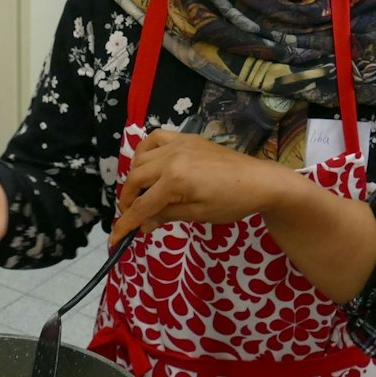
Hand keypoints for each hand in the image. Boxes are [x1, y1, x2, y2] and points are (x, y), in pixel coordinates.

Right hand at [109, 130, 294, 243]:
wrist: (260, 180)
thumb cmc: (232, 203)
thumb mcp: (198, 215)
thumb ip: (167, 216)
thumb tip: (143, 225)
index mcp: (175, 181)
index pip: (142, 206)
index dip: (126, 224)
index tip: (115, 239)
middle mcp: (171, 158)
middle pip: (135, 180)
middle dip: (128, 201)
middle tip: (132, 216)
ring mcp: (178, 144)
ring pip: (140, 159)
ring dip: (135, 178)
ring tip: (142, 194)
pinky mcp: (186, 138)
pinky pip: (155, 139)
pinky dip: (145, 151)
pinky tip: (149, 164)